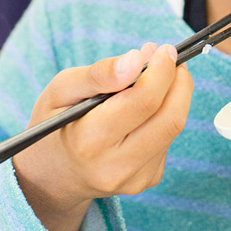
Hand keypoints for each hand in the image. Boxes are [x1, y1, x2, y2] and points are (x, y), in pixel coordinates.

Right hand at [13, 42, 192, 230]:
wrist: (51, 175)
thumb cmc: (56, 123)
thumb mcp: (61, 90)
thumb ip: (99, 74)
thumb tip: (136, 59)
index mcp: (88, 142)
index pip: (143, 101)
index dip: (161, 71)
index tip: (164, 50)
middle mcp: (115, 167)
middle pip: (170, 118)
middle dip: (178, 82)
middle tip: (169, 58)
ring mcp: (134, 179)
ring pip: (173, 127)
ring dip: (175, 96)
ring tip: (157, 77)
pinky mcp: (147, 181)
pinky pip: (168, 140)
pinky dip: (164, 116)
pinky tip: (146, 110)